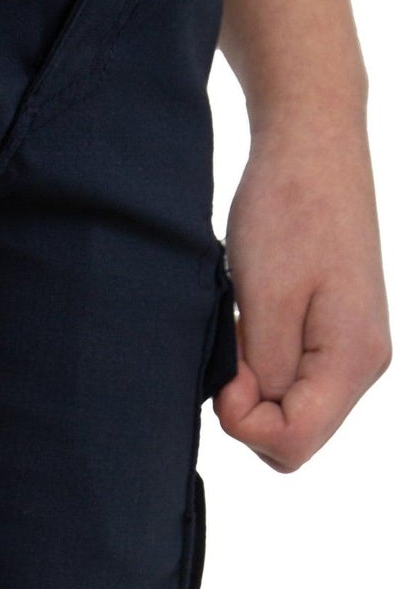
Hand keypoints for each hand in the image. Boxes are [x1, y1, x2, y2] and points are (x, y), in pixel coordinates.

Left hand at [215, 114, 388, 470]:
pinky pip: (294, 378)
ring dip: (254, 382)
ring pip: (292, 408)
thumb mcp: (264, 297)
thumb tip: (255, 414)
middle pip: (295, 434)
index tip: (225, 373)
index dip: (243, 423)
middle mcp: (363, 362)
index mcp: (353, 359)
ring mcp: (352, 347)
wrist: (311, 146)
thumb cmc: (287, 209)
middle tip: (233, 345)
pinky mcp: (335, 331)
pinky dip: (262, 362)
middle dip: (249, 407)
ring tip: (245, 324)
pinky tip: (253, 321)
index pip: (294, 442)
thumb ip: (265, 369)